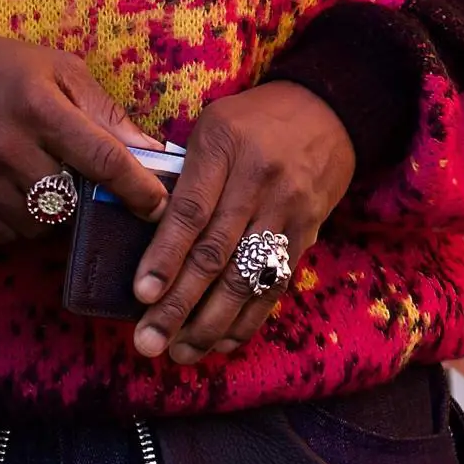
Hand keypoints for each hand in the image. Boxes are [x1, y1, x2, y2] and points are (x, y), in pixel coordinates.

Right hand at [0, 27, 166, 244]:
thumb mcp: (57, 70)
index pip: (103, 160)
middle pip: (70, 202)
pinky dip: (19, 221)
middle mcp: (3, 144)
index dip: (138, 189)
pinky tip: (12, 189)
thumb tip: (153, 153)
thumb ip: (105, 112)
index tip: (157, 207)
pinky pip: (4, 234)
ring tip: (41, 179)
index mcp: (37, 105)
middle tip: (77, 179)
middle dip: (83, 198)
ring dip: (51, 213)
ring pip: (38, 225)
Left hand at [132, 84, 353, 364]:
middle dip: (179, 305)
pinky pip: (275, 285)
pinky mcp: (308, 234)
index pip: (191, 210)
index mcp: (225, 146)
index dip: (165, 256)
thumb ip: (180, 173)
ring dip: (211, 323)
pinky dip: (247, 319)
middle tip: (148, 341)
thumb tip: (135, 225)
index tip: (141, 294)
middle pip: (216, 254)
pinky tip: (220, 342)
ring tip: (179, 352)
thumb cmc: (252, 120)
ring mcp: (288, 210)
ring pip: (247, 278)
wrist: (327, 111)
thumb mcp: (211, 126)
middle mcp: (259, 181)